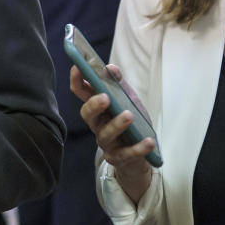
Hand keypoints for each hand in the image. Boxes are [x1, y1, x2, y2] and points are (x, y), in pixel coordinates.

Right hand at [70, 64, 153, 202]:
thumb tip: (110, 68)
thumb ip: (118, 83)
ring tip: (129, 115)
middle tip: (105, 97)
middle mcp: (97, 124)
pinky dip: (138, 148)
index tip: (78, 67)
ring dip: (117, 124)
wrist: (144, 151)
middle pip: (87, 114)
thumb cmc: (132, 121)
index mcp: (97, 107)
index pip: (80, 92)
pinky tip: (148, 141)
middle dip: (94, 105)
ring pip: (105, 134)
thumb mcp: (127, 98)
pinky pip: (126, 154)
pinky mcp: (118, 158)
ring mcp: (106, 142)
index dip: (76, 79)